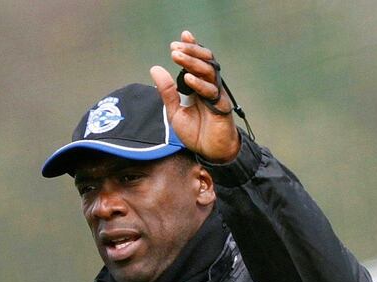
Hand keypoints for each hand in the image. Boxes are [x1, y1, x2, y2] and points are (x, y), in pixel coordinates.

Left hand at [149, 30, 239, 162]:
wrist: (209, 151)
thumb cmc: (195, 131)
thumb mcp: (174, 110)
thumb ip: (166, 91)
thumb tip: (155, 68)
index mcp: (199, 85)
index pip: (196, 61)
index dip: (192, 47)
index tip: (182, 35)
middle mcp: (209, 86)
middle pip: (204, 61)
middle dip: (190, 51)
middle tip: (174, 46)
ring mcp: (216, 94)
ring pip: (208, 72)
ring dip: (192, 63)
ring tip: (177, 56)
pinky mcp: (220, 106)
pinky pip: (211, 92)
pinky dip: (199, 85)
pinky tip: (188, 79)